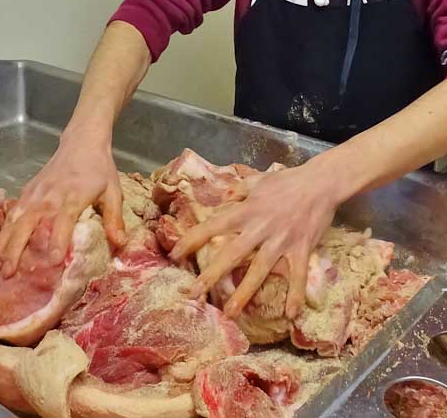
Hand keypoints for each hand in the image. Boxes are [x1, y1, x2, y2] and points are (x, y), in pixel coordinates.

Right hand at [0, 135, 124, 276]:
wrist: (82, 142)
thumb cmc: (99, 169)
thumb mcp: (113, 191)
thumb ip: (113, 218)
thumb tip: (120, 243)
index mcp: (73, 196)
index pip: (64, 220)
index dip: (58, 240)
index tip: (53, 261)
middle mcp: (50, 196)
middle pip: (30, 223)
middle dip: (17, 249)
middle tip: (8, 274)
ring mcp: (35, 194)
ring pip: (15, 220)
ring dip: (2, 244)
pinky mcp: (27, 191)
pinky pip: (12, 214)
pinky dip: (2, 231)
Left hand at [170, 159, 339, 319]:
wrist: (320, 183)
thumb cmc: (288, 180)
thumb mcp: (258, 180)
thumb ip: (238, 189)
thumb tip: (223, 197)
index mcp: (247, 210)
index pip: (213, 226)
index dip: (192, 239)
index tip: (175, 255)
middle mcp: (260, 228)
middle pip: (231, 254)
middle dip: (211, 275)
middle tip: (192, 293)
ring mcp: (280, 241)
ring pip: (259, 271)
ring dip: (244, 293)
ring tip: (230, 314)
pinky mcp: (300, 249)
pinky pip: (296, 276)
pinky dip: (294, 295)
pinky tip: (290, 315)